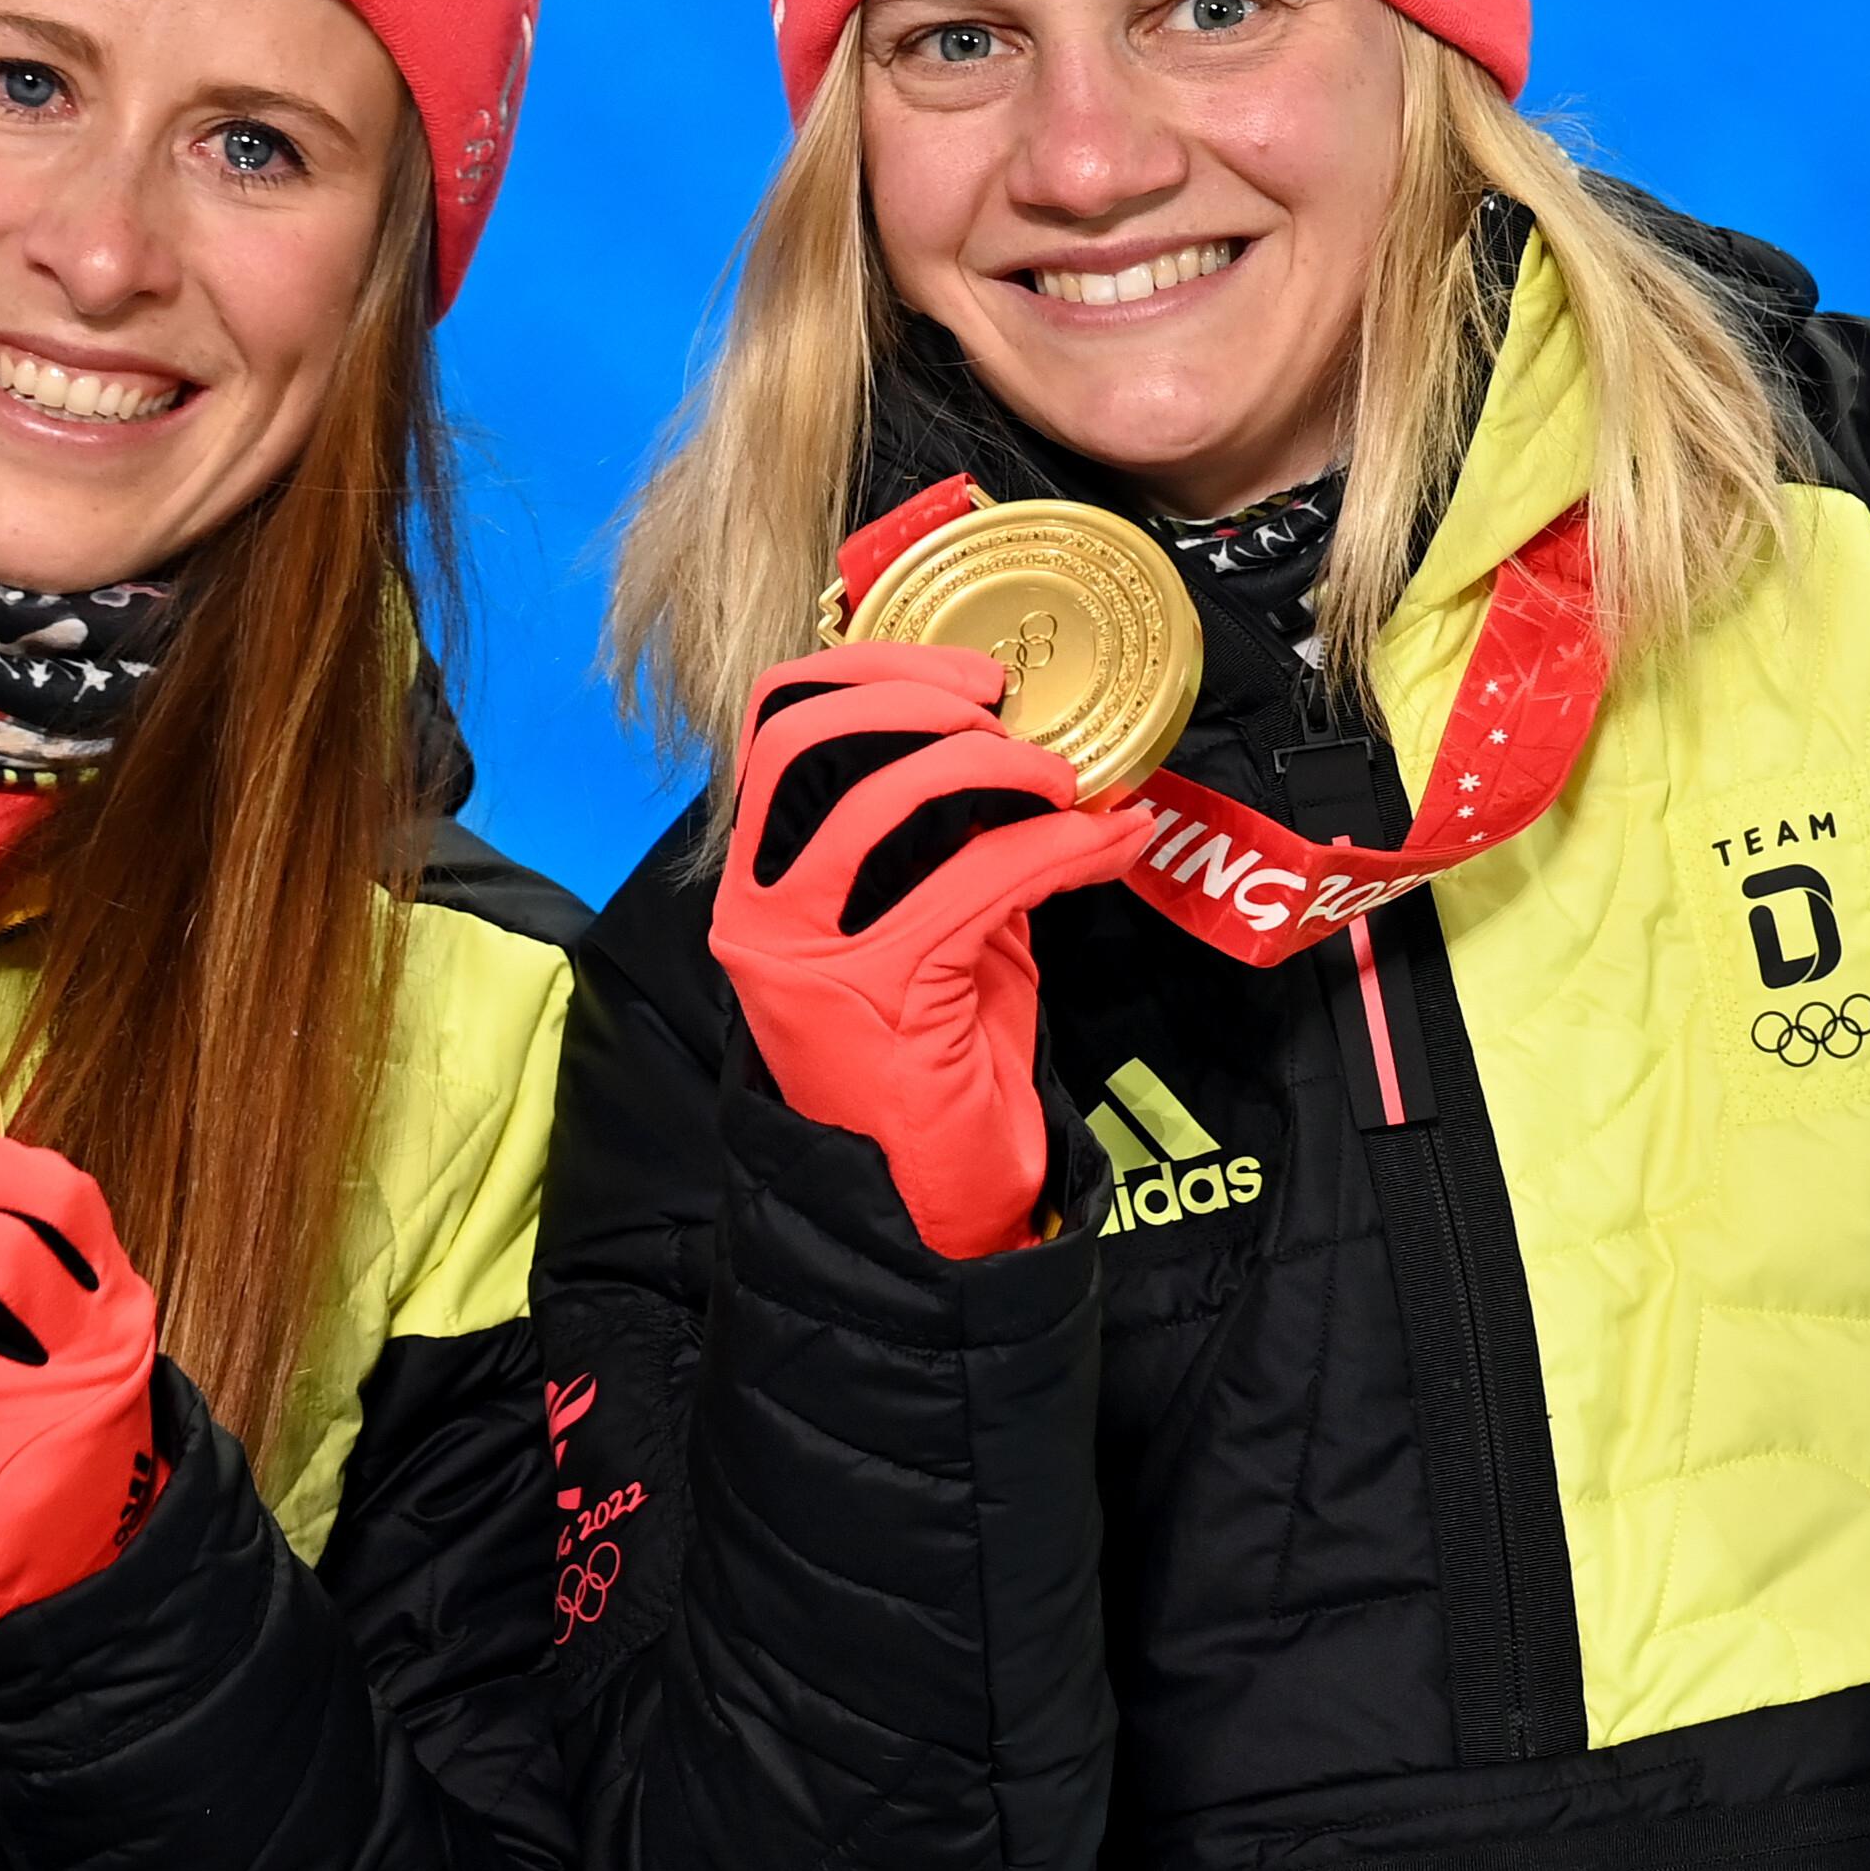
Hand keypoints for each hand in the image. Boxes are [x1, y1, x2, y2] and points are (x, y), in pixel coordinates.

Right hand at [708, 640, 1152, 1261]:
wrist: (921, 1201)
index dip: (874, 669)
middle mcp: (762, 907)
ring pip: (885, 802)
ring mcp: (810, 953)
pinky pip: (974, 882)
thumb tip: (1026, 747)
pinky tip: (1109, 847)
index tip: (969, 671)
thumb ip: (943, 836)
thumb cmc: (927, 1059)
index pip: (777, 721)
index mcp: (761, 875)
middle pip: (813, 740)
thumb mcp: (922, 920)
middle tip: (1010, 719)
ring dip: (996, 770)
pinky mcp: (883, 997)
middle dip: (923, 699)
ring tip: (1064, 785)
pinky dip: (1055, 848)